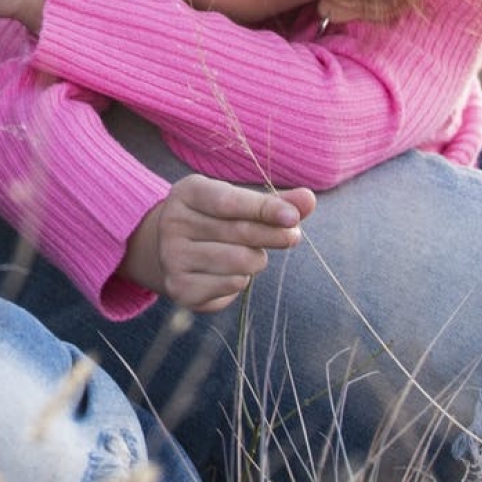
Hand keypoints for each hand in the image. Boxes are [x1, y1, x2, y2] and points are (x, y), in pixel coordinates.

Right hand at [121, 174, 316, 312]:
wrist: (174, 253)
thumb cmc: (216, 222)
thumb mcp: (240, 204)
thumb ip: (275, 202)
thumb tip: (308, 199)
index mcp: (187, 193)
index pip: (229, 202)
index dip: (264, 209)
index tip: (293, 217)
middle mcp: (173, 223)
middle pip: (239, 232)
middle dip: (274, 235)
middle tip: (293, 237)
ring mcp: (172, 257)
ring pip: (239, 261)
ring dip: (257, 260)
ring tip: (251, 255)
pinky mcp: (179, 288)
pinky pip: (231, 284)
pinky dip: (242, 279)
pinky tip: (232, 272)